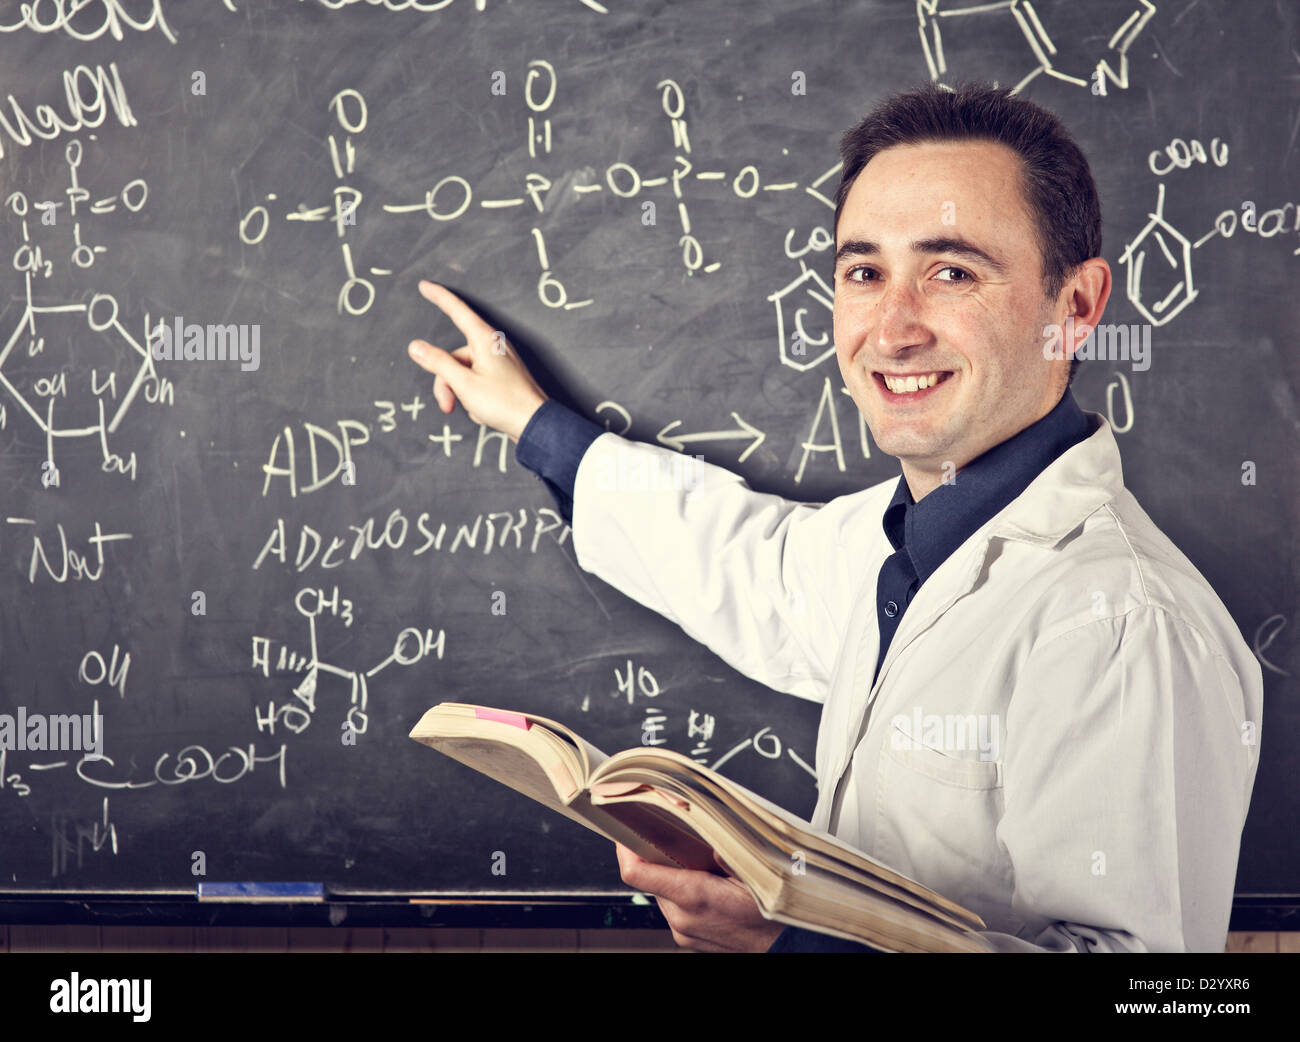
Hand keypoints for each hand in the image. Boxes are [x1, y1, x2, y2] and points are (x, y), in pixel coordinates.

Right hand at [407, 280, 549, 442]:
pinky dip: (473, 396)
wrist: (534, 424)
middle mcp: (492, 346)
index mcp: (484, 339)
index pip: (457, 310)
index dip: (439, 297)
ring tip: (473, 410)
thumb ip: (438, 363)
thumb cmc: (504, 403)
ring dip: (459, 393)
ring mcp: (497, 361)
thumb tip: (417, 347)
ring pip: (462, 371)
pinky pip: (476, 381)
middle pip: (453, 355)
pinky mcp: (501, 377)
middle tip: (448, 405)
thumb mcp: (463, 383)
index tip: (425, 285)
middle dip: (445, 382)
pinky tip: (484, 411)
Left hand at [615, 842, 784, 951]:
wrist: (784, 947)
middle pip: (650, 878)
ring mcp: (683, 932)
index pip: (636, 872)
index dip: (625, 848)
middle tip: (676, 840)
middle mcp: (681, 918)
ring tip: (700, 867)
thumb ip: (727, 851)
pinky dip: (682, 893)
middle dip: (658, 857)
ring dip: (673, 876)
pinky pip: (674, 908)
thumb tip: (707, 832)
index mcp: (693, 896)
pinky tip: (706, 887)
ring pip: (662, 892)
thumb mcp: (755, 873)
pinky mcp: (687, 939)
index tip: (623, 832)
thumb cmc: (771, 914)